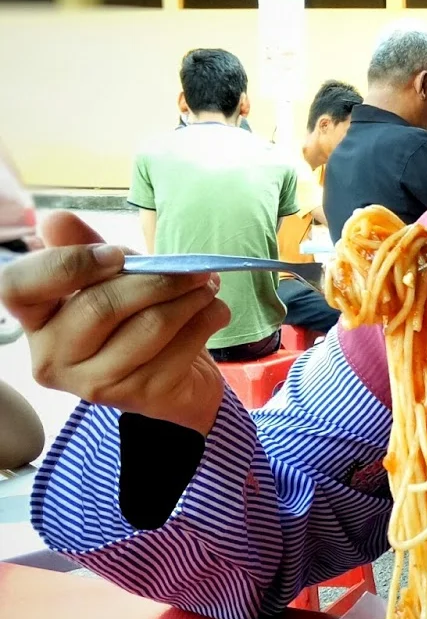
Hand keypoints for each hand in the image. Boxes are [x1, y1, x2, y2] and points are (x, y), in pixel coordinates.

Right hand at [0, 211, 228, 434]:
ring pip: (148, 327)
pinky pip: (179, 349)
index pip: (18, 287)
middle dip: (157, 279)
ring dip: (189, 298)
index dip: (68, 264)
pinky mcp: (139, 398)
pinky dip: (205, 321)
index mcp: (35, 320)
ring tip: (207, 285)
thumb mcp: (108, 278)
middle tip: (194, 268)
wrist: (177, 380)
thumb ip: (83, 247)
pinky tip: (214, 311)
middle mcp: (53, 358)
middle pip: (99, 306)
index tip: (116, 255)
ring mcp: (95, 385)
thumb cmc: (132, 319)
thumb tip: (55, 219)